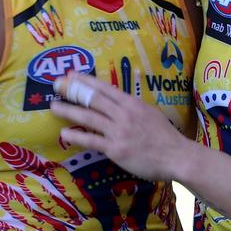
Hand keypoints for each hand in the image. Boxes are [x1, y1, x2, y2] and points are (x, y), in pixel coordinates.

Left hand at [50, 73, 189, 180]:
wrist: (177, 156)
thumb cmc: (165, 137)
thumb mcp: (151, 113)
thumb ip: (134, 106)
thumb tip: (122, 97)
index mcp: (132, 103)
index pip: (105, 88)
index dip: (86, 80)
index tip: (71, 74)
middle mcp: (124, 113)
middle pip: (93, 98)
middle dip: (73, 90)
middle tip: (56, 85)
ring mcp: (118, 131)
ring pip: (89, 117)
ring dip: (69, 110)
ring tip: (53, 107)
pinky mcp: (116, 148)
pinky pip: (91, 140)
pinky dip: (76, 136)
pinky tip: (64, 133)